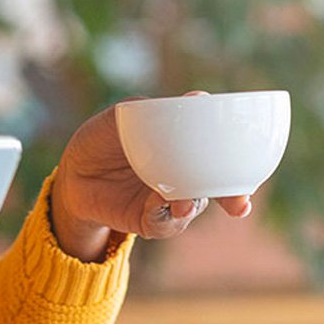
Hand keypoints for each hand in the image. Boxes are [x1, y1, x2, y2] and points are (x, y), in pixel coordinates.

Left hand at [51, 93, 252, 260]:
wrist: (72, 173)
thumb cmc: (101, 139)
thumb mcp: (120, 118)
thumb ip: (152, 111)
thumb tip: (196, 99)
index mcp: (184, 147)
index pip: (221, 154)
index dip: (242, 163)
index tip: (252, 165)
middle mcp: (184, 175)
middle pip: (219, 187)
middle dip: (233, 196)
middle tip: (238, 203)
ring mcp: (169, 199)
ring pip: (193, 206)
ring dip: (191, 205)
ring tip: (181, 202)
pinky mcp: (150, 221)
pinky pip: (165, 224)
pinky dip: (166, 217)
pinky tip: (160, 205)